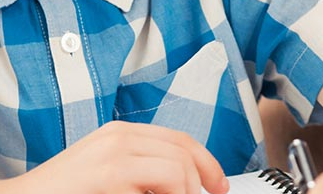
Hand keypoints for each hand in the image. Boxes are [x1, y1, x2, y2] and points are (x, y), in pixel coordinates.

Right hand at [6, 121, 228, 193]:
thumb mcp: (105, 171)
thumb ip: (139, 170)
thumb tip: (183, 184)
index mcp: (120, 134)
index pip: (180, 141)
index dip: (208, 164)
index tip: (217, 187)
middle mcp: (119, 138)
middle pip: (184, 155)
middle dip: (199, 184)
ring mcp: (113, 157)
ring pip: (178, 173)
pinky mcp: (110, 177)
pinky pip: (160, 189)